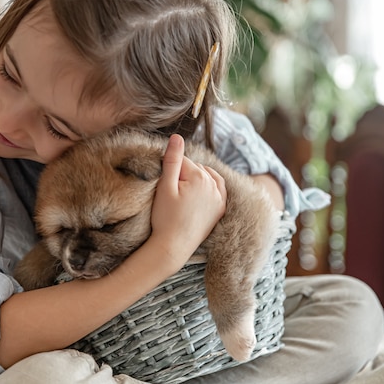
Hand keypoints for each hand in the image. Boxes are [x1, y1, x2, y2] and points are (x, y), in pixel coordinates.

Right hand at [149, 134, 226, 268]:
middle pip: (194, 168)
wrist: (173, 247)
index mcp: (199, 176)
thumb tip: (177, 137)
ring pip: (206, 176)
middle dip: (183, 174)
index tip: (163, 185)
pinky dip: (211, 185)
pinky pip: (219, 189)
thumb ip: (172, 160)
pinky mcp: (220, 209)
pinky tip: (202, 189)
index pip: (181, 160)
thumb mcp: (165, 187)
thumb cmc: (165, 218)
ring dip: (196, 178)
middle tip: (171, 193)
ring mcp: (219, 198)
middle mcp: (214, 185)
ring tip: (183, 191)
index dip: (168, 169)